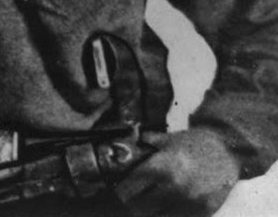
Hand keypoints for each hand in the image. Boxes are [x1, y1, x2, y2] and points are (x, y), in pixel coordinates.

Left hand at [113, 128, 239, 216]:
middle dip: (133, 204)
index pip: (130, 188)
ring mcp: (189, 202)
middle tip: (131, 201)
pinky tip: (166, 208)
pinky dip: (169, 215)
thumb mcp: (169, 139)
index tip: (119, 191)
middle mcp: (174, 186)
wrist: (228, 150)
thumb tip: (127, 144)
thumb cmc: (195, 142)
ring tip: (148, 205)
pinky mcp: (203, 212)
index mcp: (162, 165)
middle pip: (140, 207)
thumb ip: (147, 142)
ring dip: (150, 212)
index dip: (122, 191)